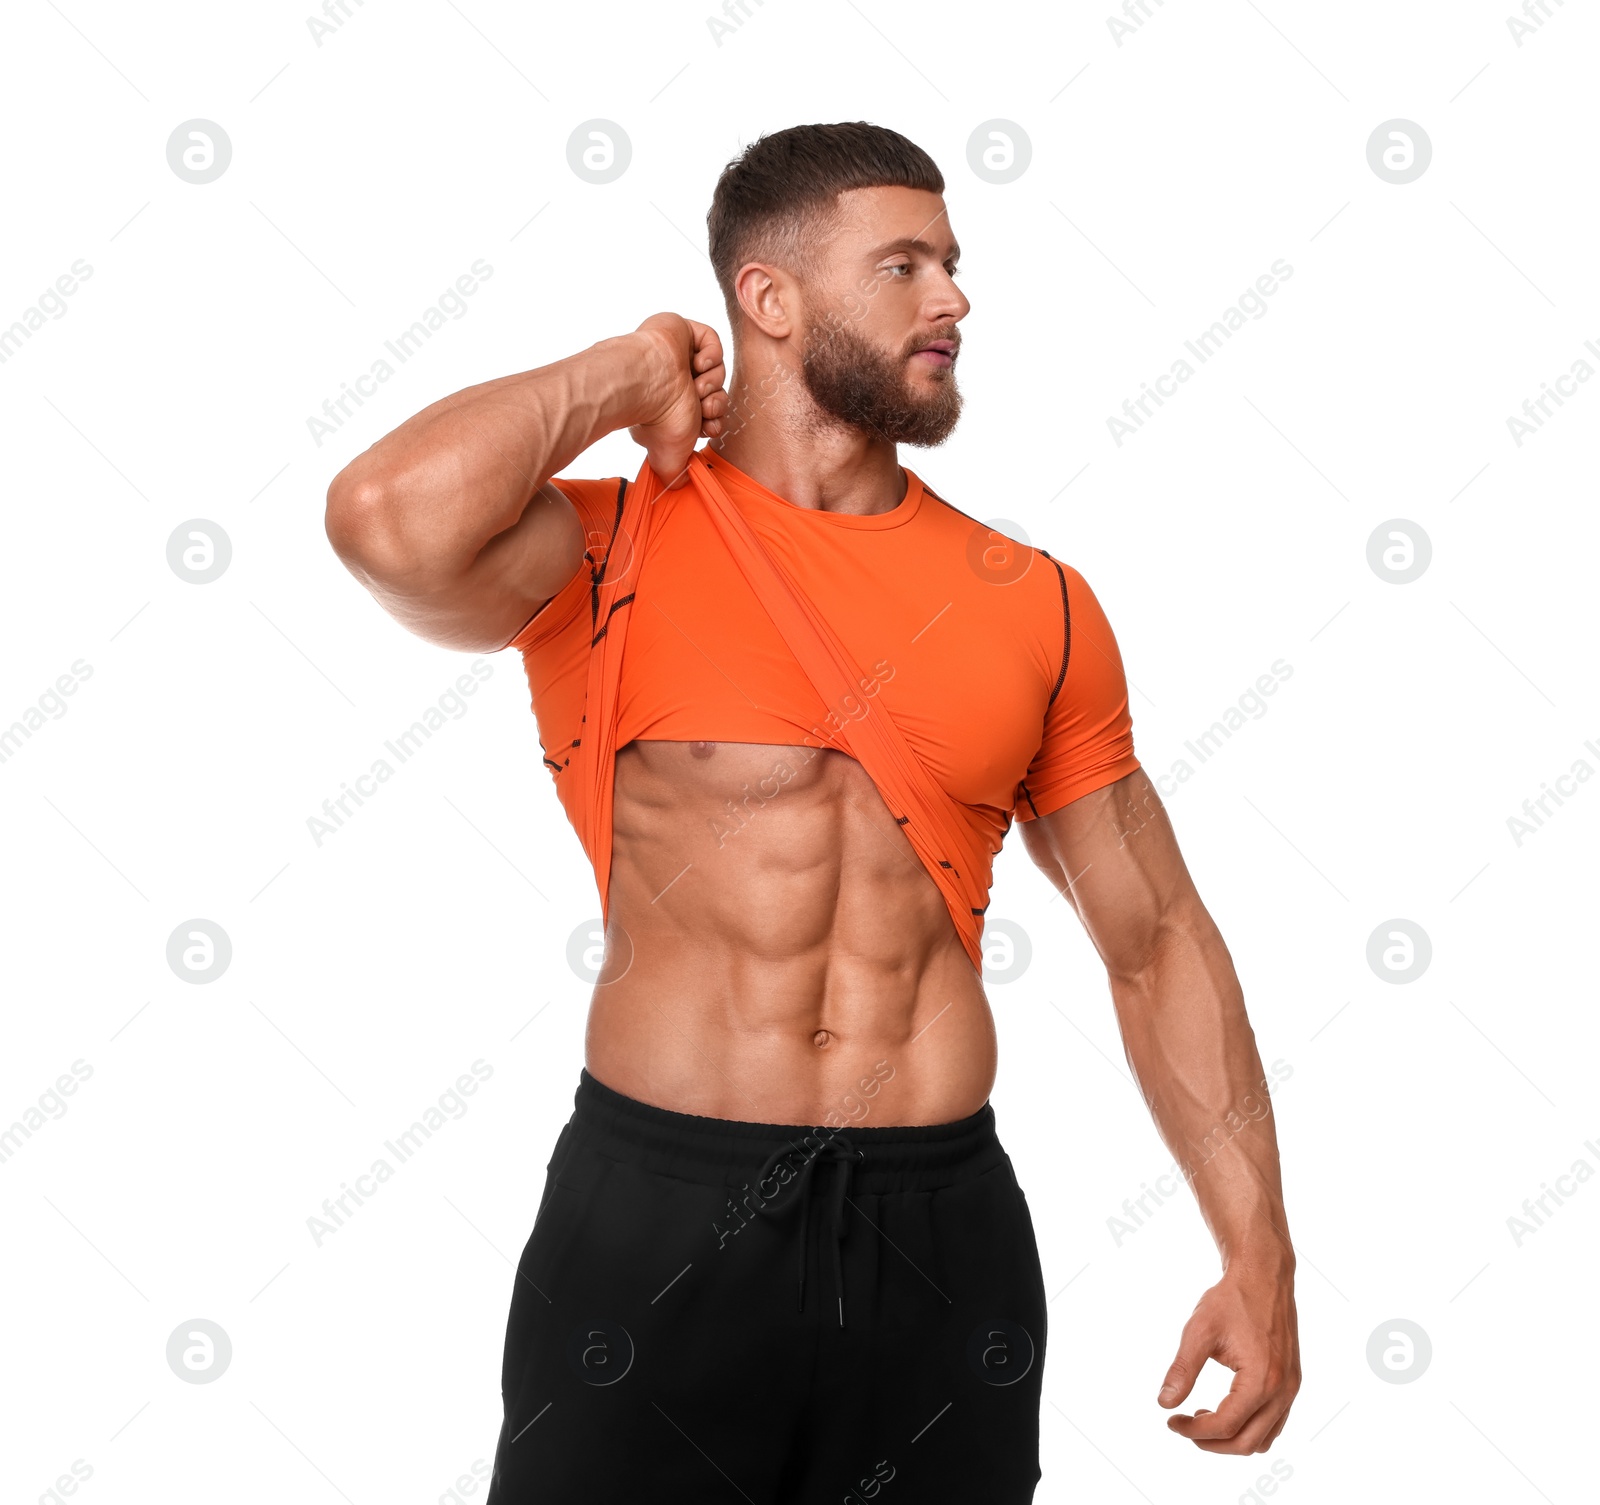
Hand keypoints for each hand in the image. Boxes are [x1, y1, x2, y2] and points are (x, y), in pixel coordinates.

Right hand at [628, 313, 727, 489]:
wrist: (646, 384)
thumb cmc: (655, 420)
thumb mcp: (669, 459)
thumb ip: (674, 475)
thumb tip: (676, 488)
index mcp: (670, 406)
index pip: (706, 412)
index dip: (714, 421)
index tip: (707, 428)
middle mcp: (675, 381)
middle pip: (715, 393)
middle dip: (715, 405)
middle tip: (703, 409)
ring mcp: (678, 355)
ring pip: (717, 370)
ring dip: (712, 382)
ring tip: (694, 386)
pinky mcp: (682, 331)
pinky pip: (711, 341)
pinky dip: (712, 354)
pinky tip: (697, 364)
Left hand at [1157, 1261, 1299, 1453]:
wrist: (1264, 1276)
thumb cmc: (1231, 1299)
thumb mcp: (1199, 1331)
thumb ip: (1182, 1369)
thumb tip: (1164, 1403)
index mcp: (1262, 1380)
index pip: (1226, 1425)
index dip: (1194, 1430)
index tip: (1172, 1421)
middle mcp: (1283, 1391)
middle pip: (1247, 1443)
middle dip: (1211, 1442)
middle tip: (1184, 1427)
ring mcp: (1291, 1389)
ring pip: (1263, 1438)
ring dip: (1232, 1438)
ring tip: (1203, 1416)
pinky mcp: (1291, 1382)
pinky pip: (1274, 1422)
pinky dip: (1249, 1426)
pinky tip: (1225, 1406)